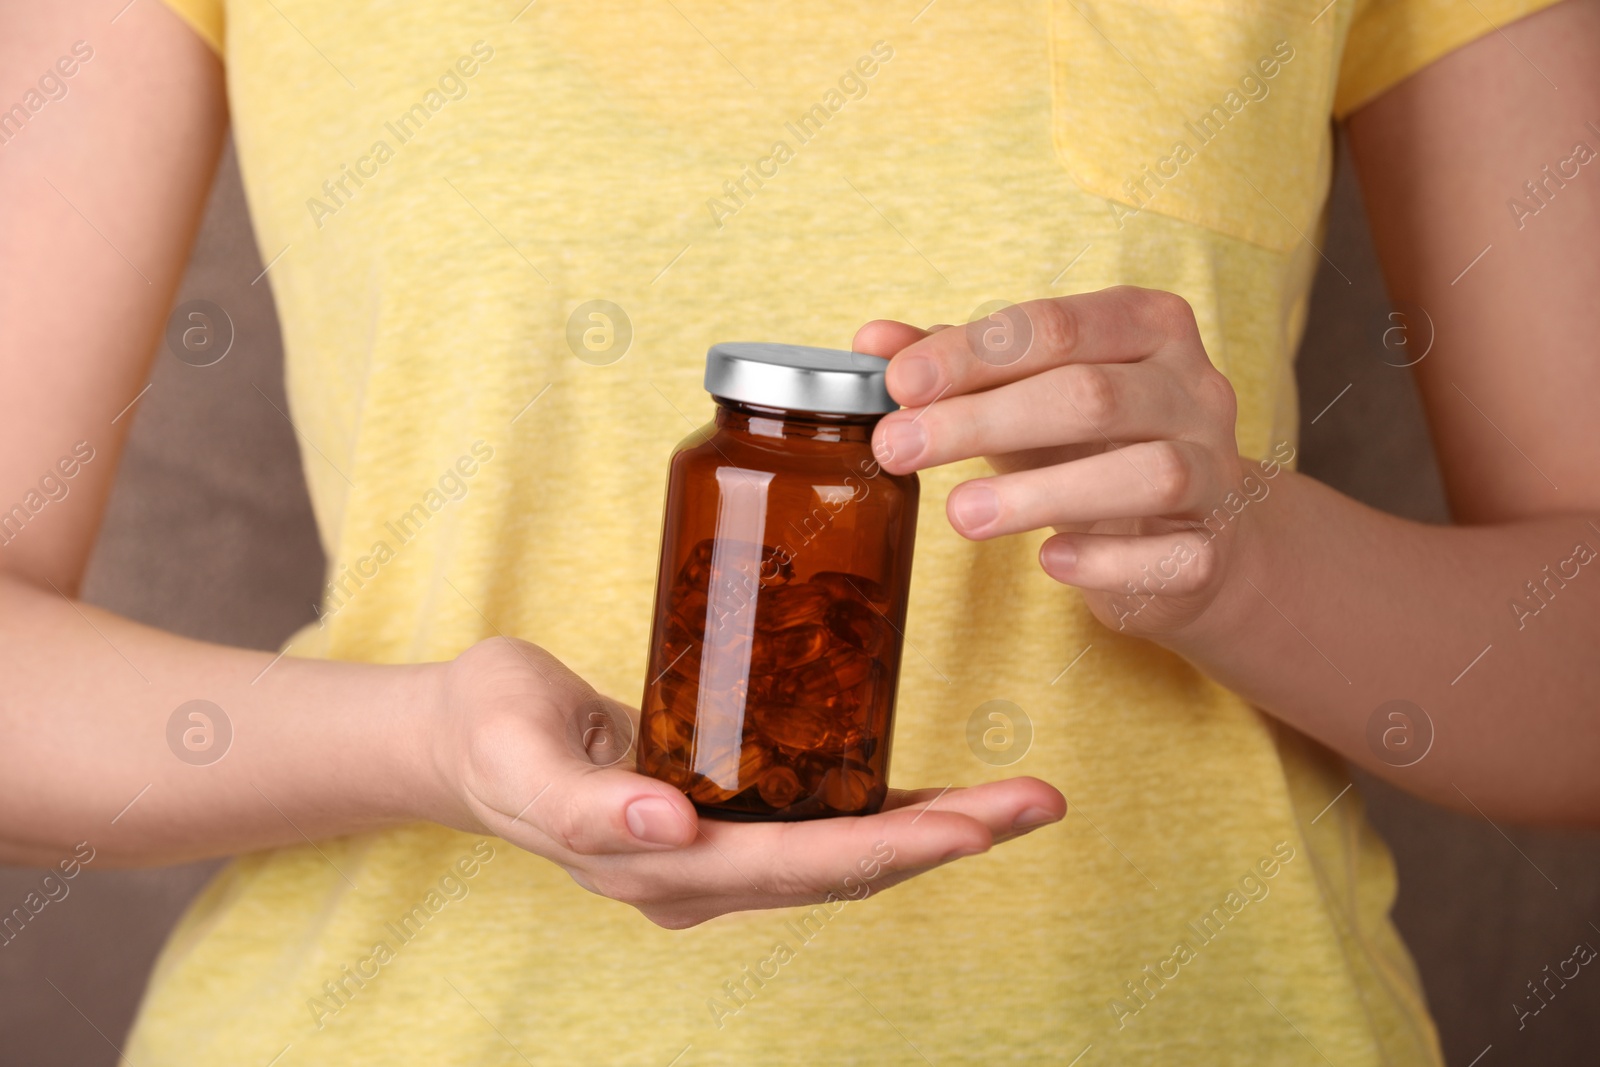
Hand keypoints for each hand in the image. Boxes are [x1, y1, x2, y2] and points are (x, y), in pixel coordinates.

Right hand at [426, 638, 1065, 928]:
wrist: (465, 740)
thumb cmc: (488, 732)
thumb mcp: (516, 754)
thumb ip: (584, 805)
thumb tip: (669, 831)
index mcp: (662, 870)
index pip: (799, 866)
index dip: (891, 847)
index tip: (973, 825)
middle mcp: (703, 873)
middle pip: (847, 865)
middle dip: (947, 837)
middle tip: (1037, 803)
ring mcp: (719, 850)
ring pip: (847, 848)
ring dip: (938, 827)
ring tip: (1022, 799)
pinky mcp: (727, 812)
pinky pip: (822, 819)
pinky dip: (890, 807)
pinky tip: (946, 793)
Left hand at [857, 287, 1250, 637]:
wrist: (1185, 533)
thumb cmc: (1095, 445)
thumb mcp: (1025, 392)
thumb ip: (957, 364)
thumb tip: (871, 343)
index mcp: (1148, 327)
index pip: (1055, 327)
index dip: (971, 354)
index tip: (899, 384)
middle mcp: (1194, 390)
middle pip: (1090, 395)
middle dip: (983, 421)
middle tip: (898, 448)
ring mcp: (1216, 471)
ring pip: (1148, 472)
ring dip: (1043, 494)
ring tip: (960, 515)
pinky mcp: (1213, 549)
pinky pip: (1174, 555)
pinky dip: (1106, 559)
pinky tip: (1049, 559)